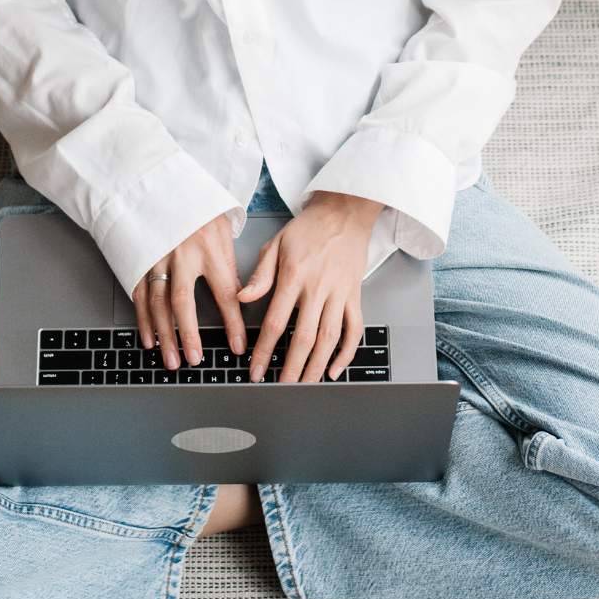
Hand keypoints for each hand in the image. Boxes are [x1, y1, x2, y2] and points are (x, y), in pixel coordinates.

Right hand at [133, 214, 245, 369]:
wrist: (161, 184)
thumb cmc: (197, 206)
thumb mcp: (222, 227)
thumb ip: (230, 262)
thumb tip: (242, 294)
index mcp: (208, 247)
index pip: (224, 292)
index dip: (232, 322)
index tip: (238, 346)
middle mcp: (181, 255)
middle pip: (184, 301)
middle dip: (190, 334)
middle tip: (196, 359)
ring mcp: (157, 258)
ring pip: (158, 303)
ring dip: (165, 334)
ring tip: (173, 359)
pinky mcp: (140, 260)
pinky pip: (140, 295)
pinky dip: (144, 320)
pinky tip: (150, 339)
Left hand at [238, 191, 383, 383]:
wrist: (344, 212)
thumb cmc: (308, 228)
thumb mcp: (275, 244)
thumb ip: (260, 274)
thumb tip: (242, 298)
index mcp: (294, 276)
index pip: (277, 322)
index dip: (265, 350)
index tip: (256, 368)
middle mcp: (318, 287)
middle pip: (305, 337)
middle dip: (291, 367)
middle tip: (281, 386)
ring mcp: (340, 293)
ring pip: (330, 338)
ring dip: (318, 365)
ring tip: (305, 383)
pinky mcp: (355, 295)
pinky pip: (355, 328)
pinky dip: (347, 352)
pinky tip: (336, 368)